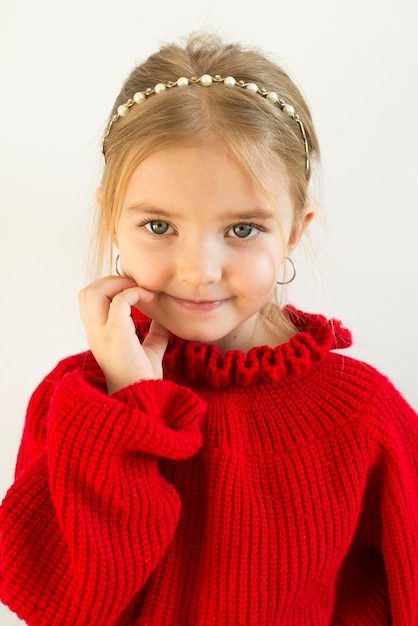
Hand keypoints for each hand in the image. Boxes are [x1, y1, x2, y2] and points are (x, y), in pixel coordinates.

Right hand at [78, 276, 168, 393]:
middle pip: (87, 292)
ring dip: (118, 284)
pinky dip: (134, 292)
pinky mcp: (116, 334)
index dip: (109, 288)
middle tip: (136, 287)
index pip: (89, 300)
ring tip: (140, 290)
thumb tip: (165, 318)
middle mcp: (95, 332)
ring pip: (94, 292)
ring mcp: (102, 333)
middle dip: (111, 281)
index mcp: (98, 334)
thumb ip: (153, 333)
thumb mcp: (149, 349)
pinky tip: (150, 298)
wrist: (143, 398)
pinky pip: (119, 301)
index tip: (134, 291)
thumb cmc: (144, 377)